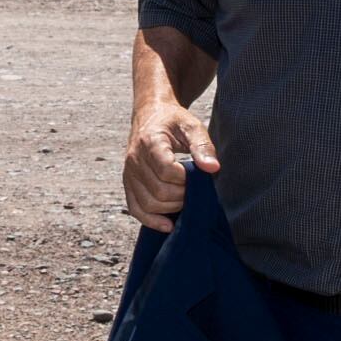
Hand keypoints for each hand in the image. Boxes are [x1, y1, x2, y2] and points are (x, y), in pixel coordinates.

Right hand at [122, 104, 218, 231]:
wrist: (150, 115)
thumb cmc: (173, 121)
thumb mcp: (192, 125)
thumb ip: (203, 145)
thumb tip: (213, 168)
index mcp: (149, 142)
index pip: (166, 171)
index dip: (186, 179)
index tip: (196, 175)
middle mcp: (134, 159)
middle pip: (158, 191)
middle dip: (181, 195)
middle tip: (194, 189)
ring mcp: (129, 173)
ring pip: (148, 204)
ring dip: (171, 208)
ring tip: (185, 199)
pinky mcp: (128, 183)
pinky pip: (135, 208)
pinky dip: (151, 220)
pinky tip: (168, 225)